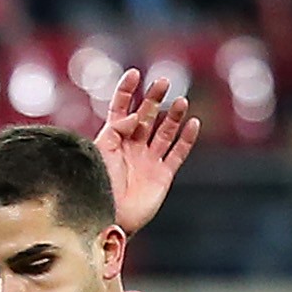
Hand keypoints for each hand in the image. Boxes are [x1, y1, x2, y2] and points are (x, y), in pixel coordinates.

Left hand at [96, 66, 203, 236]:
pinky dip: (187, 139)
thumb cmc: (97, 186)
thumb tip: (135, 115)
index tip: (134, 73)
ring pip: (165, 132)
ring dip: (174, 116)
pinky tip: (193, 123)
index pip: (121, 109)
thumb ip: (116, 130)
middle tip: (163, 82)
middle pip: (146, 116)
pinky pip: (178, 153)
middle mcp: (132, 147)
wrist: (109, 218)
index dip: (127, 91)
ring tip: (181, 101)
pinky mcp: (163, 175)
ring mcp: (149, 160)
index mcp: (113, 140)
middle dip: (155, 98)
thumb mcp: (101, 153)